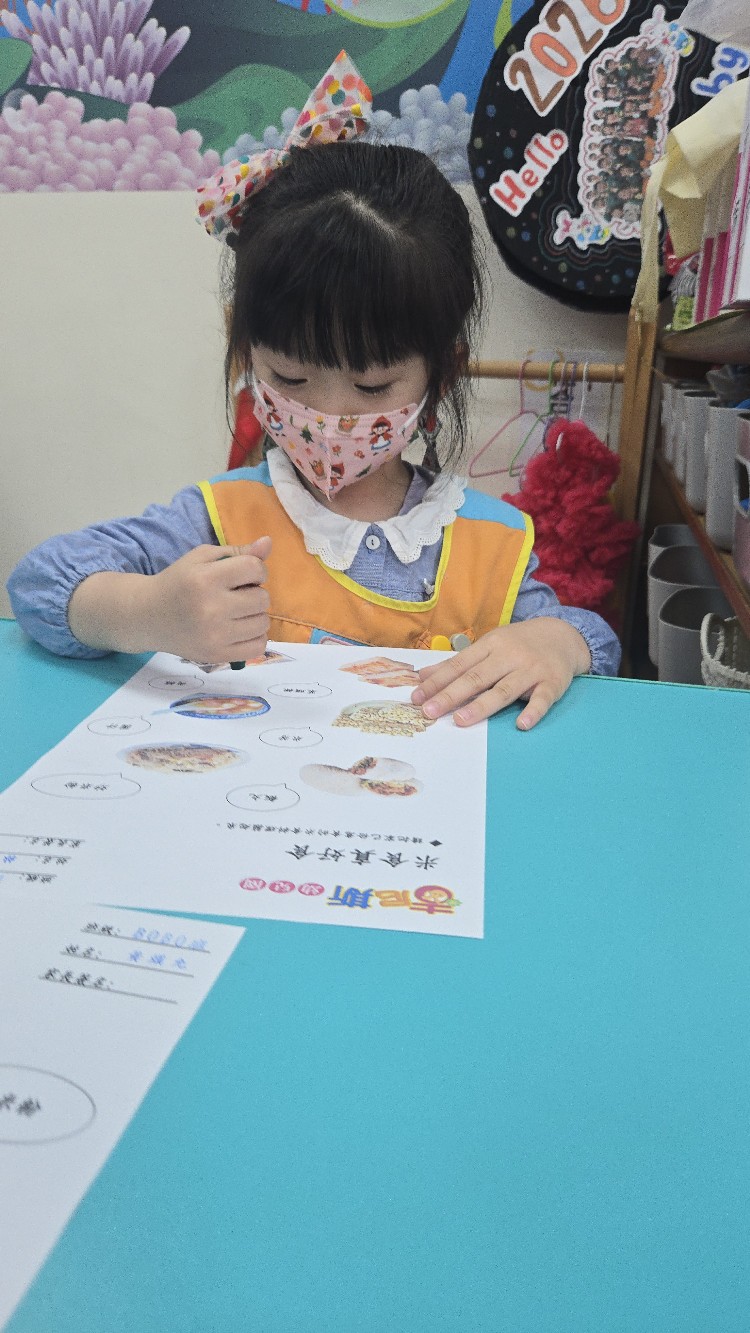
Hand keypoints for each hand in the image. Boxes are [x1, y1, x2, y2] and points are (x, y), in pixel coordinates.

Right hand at [144, 538, 271, 661]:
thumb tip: (268, 543)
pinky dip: (255, 637)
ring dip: (255, 616)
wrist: (148, 616)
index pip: (255, 569)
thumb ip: (237, 552)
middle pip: (262, 599)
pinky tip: (239, 629)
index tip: (244, 574)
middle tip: (237, 595)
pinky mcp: (217, 655)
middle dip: (255, 593)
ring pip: (264, 623)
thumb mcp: (202, 558)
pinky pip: (258, 647)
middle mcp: (211, 608)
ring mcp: (215, 635)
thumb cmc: (178, 582)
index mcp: (205, 578)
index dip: (256, 569)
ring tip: (236, 612)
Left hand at [411, 619, 591, 729]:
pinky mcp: (552, 682)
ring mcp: (531, 669)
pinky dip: (532, 711)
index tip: (416, 697)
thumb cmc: (518, 644)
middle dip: (451, 695)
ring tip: (461, 720)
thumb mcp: (488, 646)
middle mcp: (509, 656)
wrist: (562, 636)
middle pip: (477, 678)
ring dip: (482, 705)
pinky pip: (542, 699)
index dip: (437, 682)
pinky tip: (521, 725)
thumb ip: (458, 663)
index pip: (459, 665)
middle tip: (429, 712)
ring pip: (504, 689)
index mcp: (490, 645)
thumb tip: (423, 676)